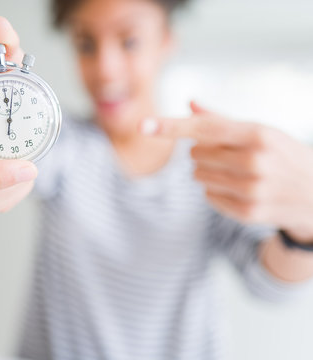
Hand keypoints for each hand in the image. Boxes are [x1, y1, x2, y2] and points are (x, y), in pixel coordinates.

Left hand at [140, 101, 312, 242]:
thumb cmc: (282, 155)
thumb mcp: (260, 131)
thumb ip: (221, 119)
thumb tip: (190, 103)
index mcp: (257, 133)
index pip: (204, 128)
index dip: (171, 126)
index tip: (143, 126)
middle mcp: (255, 161)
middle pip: (195, 154)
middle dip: (204, 153)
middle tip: (231, 156)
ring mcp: (252, 189)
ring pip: (198, 177)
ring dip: (208, 173)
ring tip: (237, 173)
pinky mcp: (248, 212)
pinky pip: (208, 197)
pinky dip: (217, 192)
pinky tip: (241, 190)